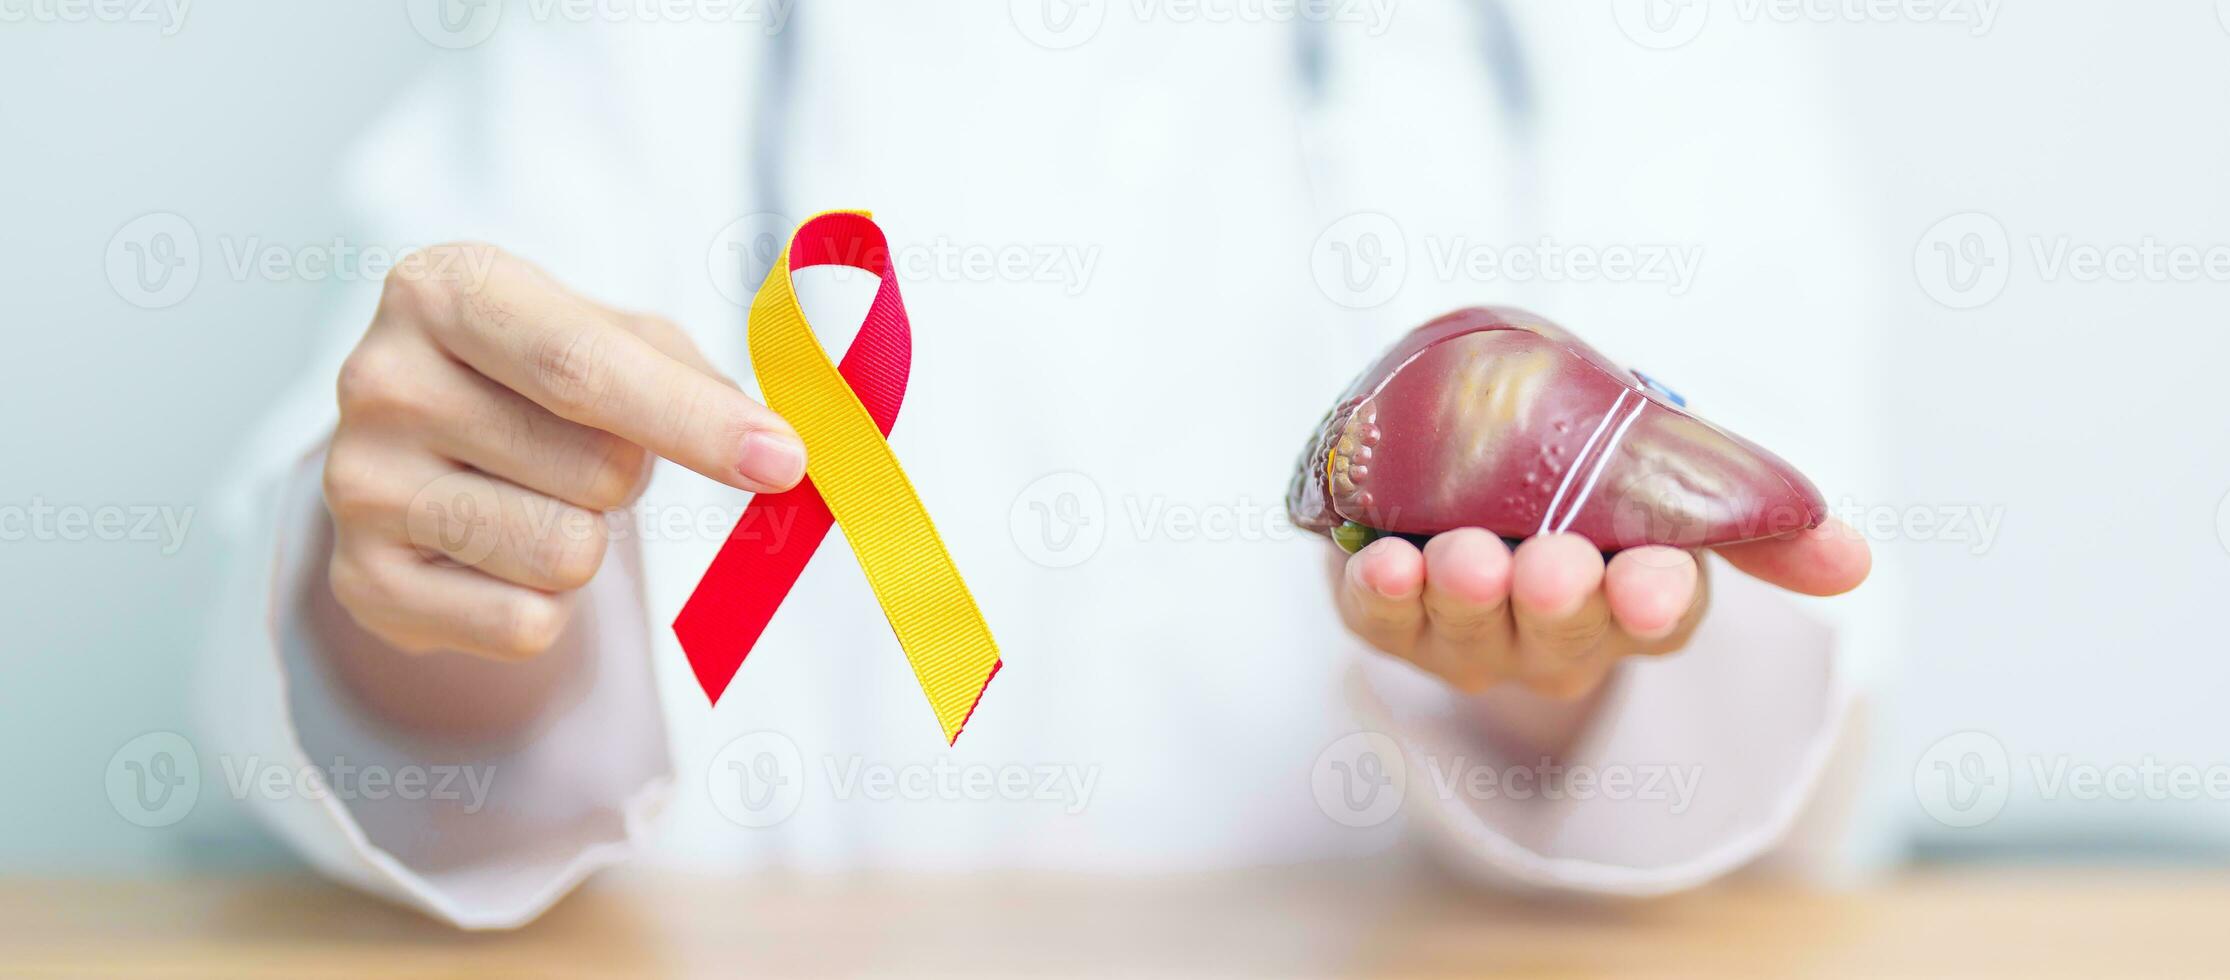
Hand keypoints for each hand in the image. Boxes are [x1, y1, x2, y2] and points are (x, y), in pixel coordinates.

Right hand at [321, 245, 804, 659]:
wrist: (420, 453)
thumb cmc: (538, 380)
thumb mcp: (612, 336)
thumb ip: (693, 379)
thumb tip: (776, 451)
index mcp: (442, 289)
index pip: (581, 367)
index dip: (694, 419)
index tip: (782, 460)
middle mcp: (379, 379)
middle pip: (596, 470)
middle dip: (628, 476)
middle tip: (576, 451)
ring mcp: (358, 486)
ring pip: (566, 555)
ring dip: (585, 540)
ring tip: (532, 498)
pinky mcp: (361, 584)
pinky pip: (525, 625)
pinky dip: (544, 605)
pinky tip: (498, 555)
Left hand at [1333, 521, 1869, 698]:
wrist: (1459, 469)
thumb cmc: (1578, 475)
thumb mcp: (1669, 476)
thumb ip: (1748, 509)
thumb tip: (1856, 562)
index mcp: (1639, 601)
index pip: (1661, 616)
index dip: (1656, 602)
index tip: (1654, 582)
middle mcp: (1558, 636)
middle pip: (1564, 633)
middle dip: (1558, 602)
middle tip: (1552, 564)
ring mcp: (1471, 635)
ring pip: (1471, 631)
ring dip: (1466, 598)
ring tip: (1462, 557)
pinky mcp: (1389, 617)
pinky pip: (1381, 619)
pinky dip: (1382, 596)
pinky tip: (1385, 562)